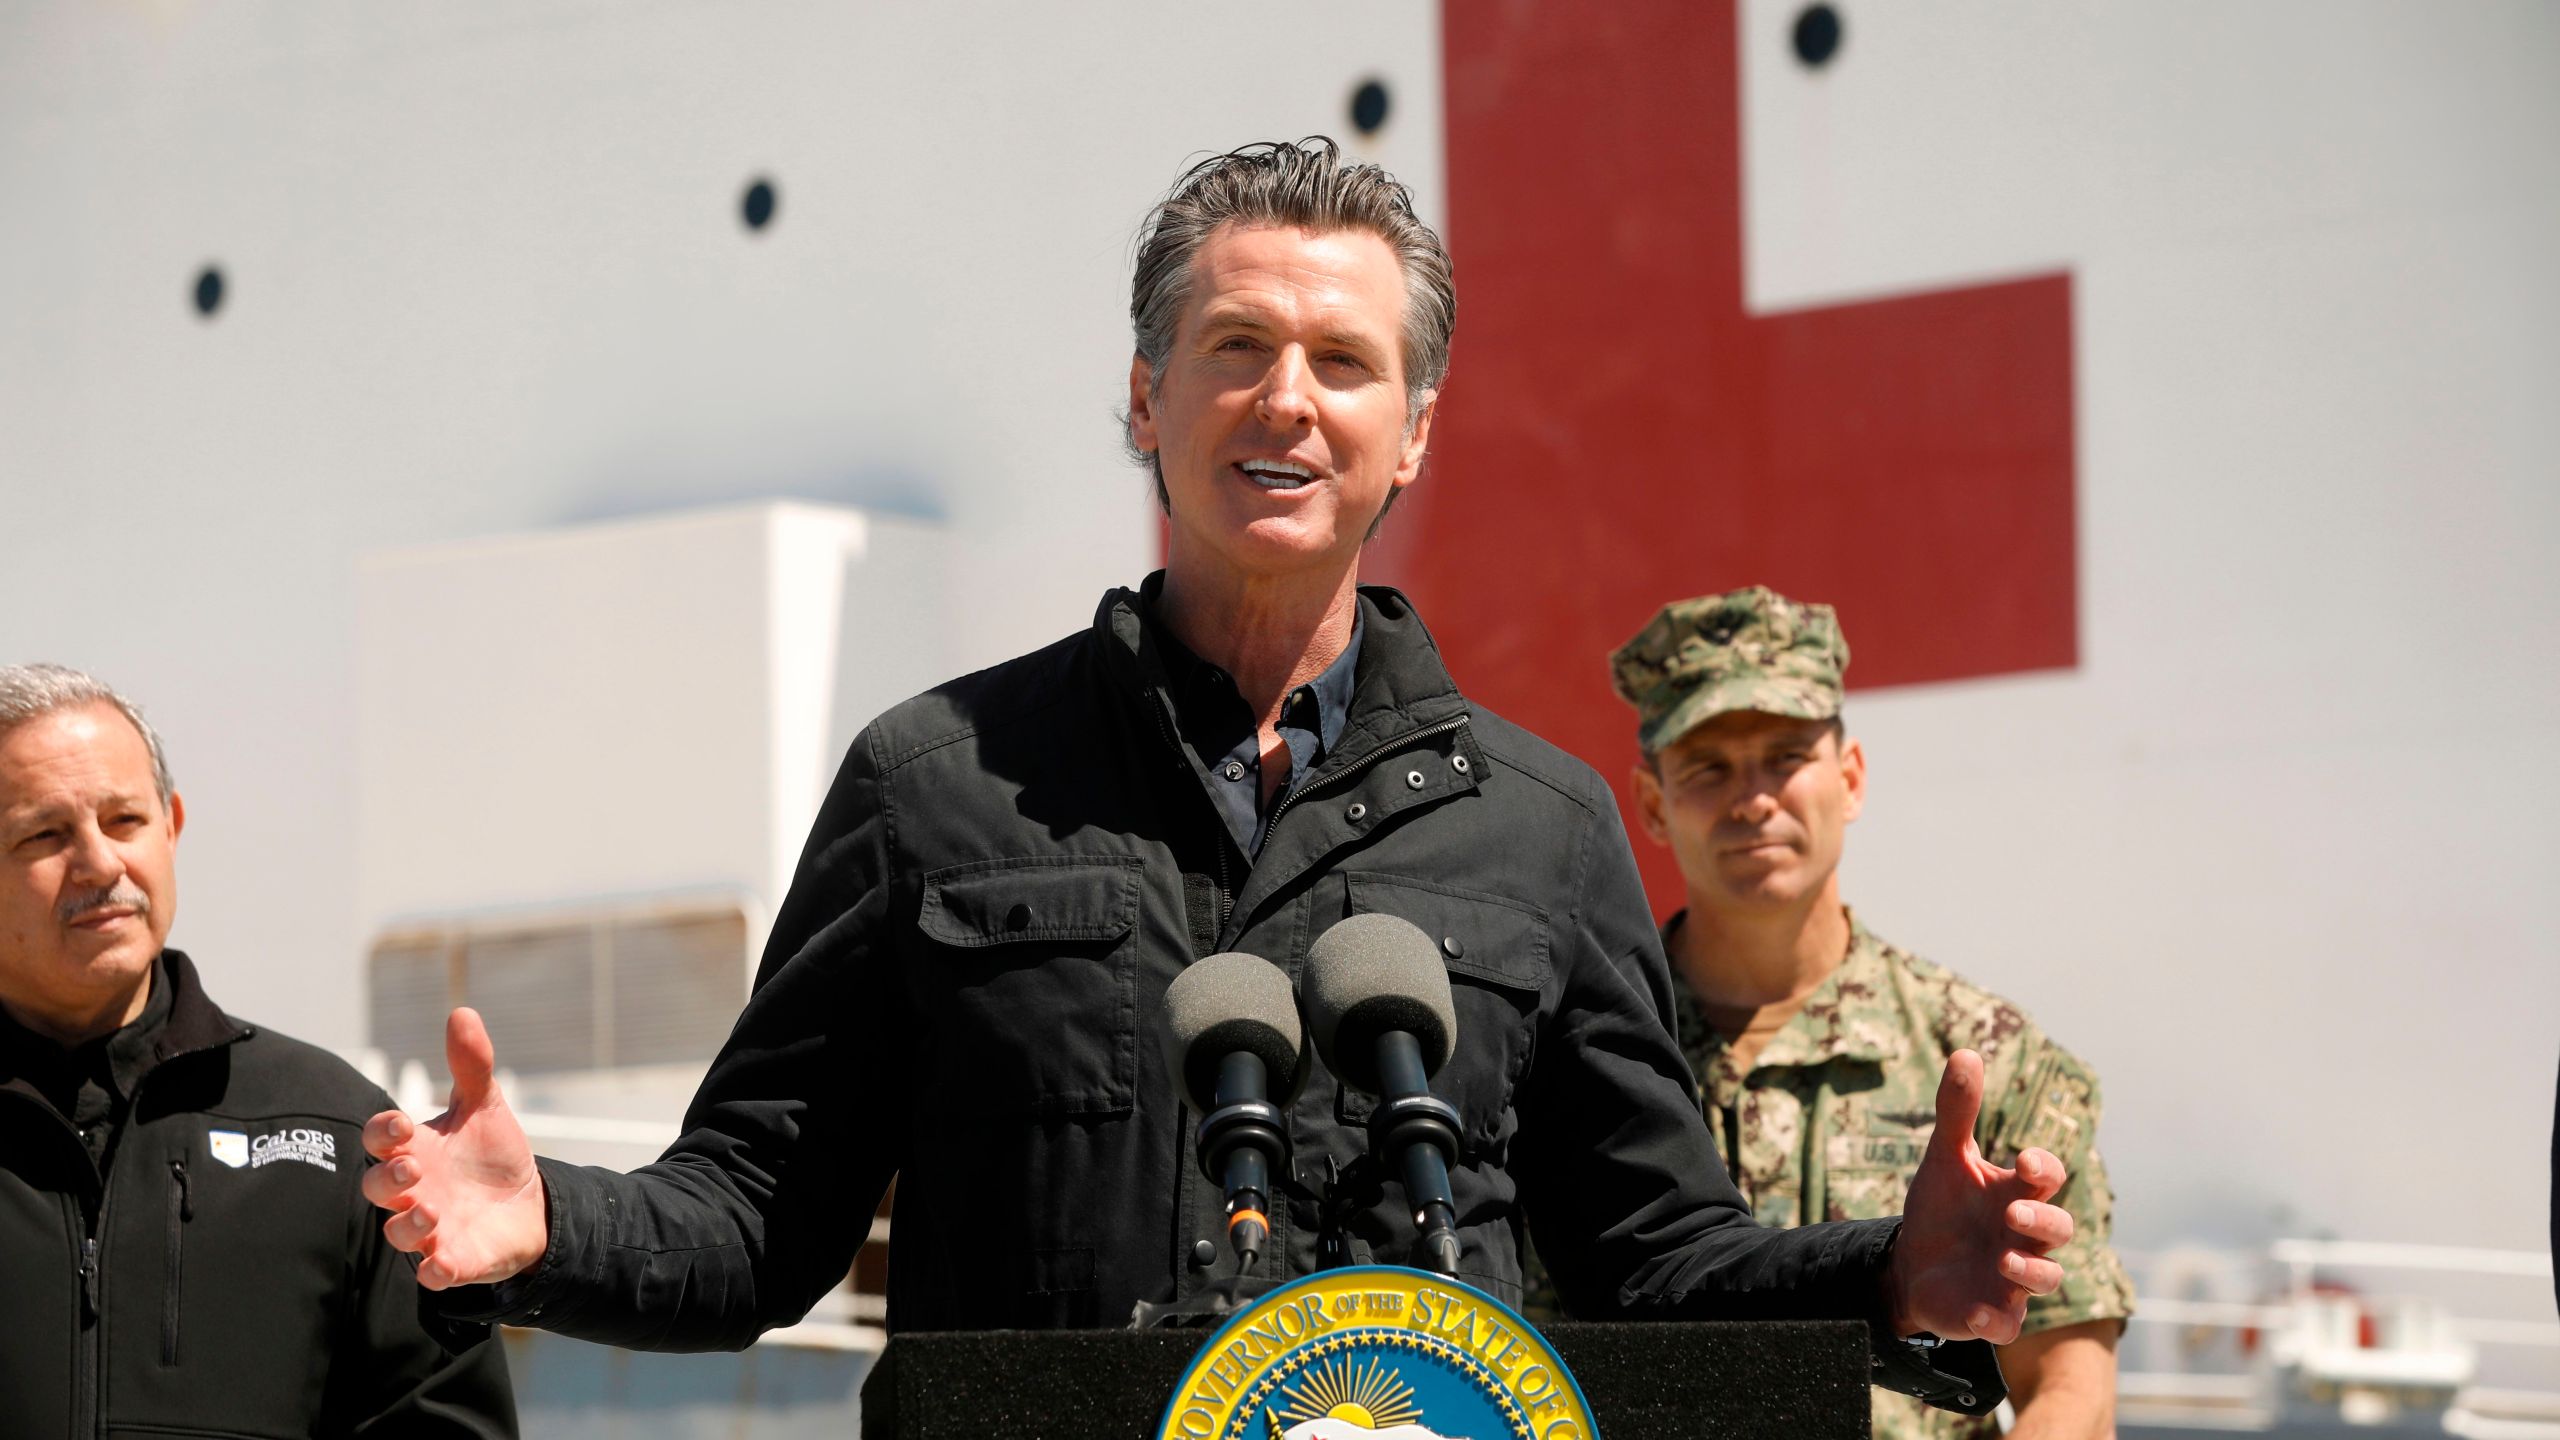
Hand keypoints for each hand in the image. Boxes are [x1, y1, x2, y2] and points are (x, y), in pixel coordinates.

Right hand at [361, 1007, 548, 1289]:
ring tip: (430, 1212)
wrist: (528, 1202)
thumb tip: (462, 1012)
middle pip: (377, 1189)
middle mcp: (413, 1191)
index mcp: (415, 1150)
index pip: (381, 1140)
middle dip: (388, 1180)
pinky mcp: (453, 1261)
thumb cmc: (490, 1153)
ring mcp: (430, 1229)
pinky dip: (435, 1271)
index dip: (383, 1133)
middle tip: (412, 1169)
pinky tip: (444, 1264)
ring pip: (398, 1233)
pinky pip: (432, 1274)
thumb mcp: (486, 1105)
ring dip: (408, 1226)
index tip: (400, 1125)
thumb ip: (471, 1065)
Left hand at [1883, 1049, 2072, 1342]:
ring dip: (2033, 1270)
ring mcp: (2011, 1279)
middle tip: (2014, 1213)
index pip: (2048, 1180)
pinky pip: (2005, 1325)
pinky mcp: (1991, 1315)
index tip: (2025, 1161)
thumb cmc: (1942, 1209)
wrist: (1911, 1264)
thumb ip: (1957, 1112)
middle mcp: (2024, 1237)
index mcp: (2016, 1195)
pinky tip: (1977, 1312)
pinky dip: (1995, 1320)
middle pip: (2059, 1230)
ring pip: (2046, 1279)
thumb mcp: (1944, 1159)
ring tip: (2005, 1258)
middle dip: (2044, 1221)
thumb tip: (1965, 1052)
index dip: (2044, 1169)